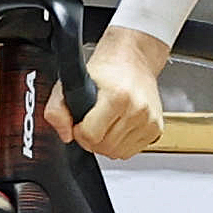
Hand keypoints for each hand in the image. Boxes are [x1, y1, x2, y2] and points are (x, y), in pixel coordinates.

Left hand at [51, 24, 168, 158]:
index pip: (91, 136)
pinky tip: (117, 127)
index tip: (80, 122)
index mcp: (118, 96)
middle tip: (91, 122)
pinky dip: (120, 144)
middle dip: (92, 139)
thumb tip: (65, 135)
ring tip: (105, 123)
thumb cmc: (106, 70)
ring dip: (106, 143)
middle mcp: (138, 110)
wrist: (134, 59)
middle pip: (104, 147)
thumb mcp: (73, 81)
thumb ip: (57, 109)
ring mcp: (149, 121)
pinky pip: (130, 151)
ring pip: (117, 153)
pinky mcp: (155, 129)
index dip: (79, 132)